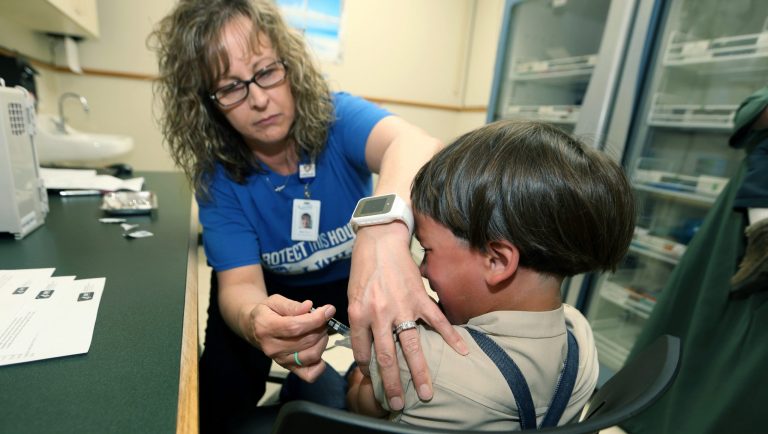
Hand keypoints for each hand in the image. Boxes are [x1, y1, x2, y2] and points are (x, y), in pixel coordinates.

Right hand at [245, 295, 335, 381]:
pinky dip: (320, 364)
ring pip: (311, 356)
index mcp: (266, 328)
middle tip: (322, 318)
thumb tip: (309, 306)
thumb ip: (292, 305)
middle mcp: (272, 348)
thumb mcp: (275, 301)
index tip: (328, 310)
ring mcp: (280, 361)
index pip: (295, 327)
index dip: (315, 319)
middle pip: (306, 341)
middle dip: (321, 327)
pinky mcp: (289, 369)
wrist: (255, 329)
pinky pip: (310, 374)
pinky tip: (318, 348)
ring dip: (323, 341)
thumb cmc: (267, 312)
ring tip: (320, 330)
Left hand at [347, 223, 467, 410]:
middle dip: (393, 383)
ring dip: (420, 372)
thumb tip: (368, 347)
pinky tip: (462, 352)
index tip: (374, 380)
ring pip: (413, 346)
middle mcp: (380, 314)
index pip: (362, 351)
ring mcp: (402, 307)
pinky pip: (437, 321)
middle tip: (398, 402)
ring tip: (427, 393)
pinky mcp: (420, 297)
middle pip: (387, 357)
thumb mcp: (353, 297)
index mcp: (359, 314)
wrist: (380, 241)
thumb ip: (361, 322)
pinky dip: (451, 337)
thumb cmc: (364, 268)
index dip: (367, 369)